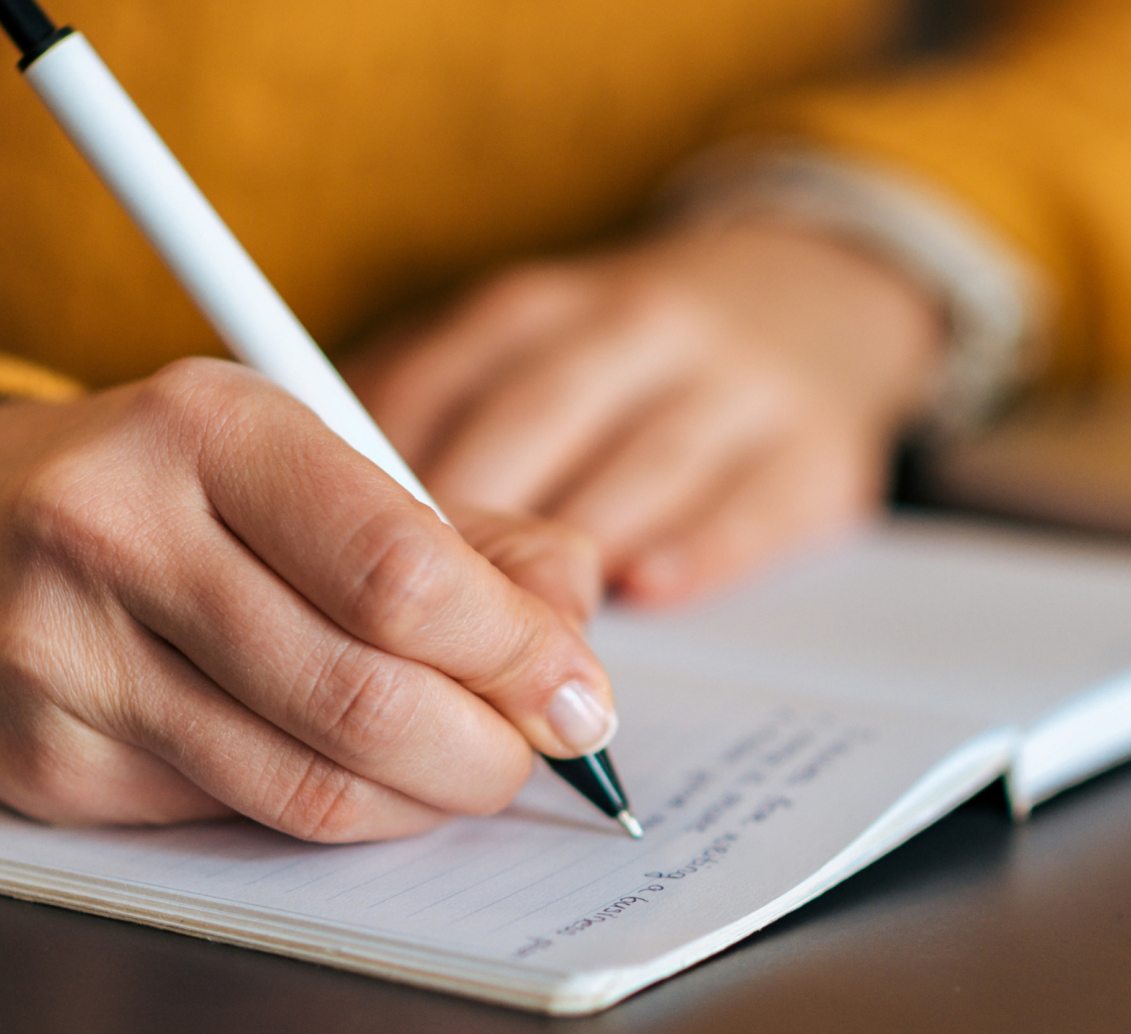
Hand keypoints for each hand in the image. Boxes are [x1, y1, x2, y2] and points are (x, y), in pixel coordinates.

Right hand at [0, 359, 614, 841]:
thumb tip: (571, 617)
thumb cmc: (162, 490)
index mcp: (210, 425)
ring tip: (461, 770)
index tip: (577, 692)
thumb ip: (457, 531)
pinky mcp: (46, 761)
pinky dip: (333, 813)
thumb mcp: (304, 460)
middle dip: (486, 748)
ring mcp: (69, 654)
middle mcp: (121, 529)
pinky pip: (239, 817)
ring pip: (307, 782)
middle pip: (364, 691)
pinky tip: (354, 776)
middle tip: (533, 752)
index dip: (515, 652)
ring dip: (422, 798)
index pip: (400, 569)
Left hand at [349, 219, 944, 604]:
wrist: (814, 298)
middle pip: (534, 423)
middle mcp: (634, 328)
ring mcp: (735, 384)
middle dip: (471, 528)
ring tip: (518, 639)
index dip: (384, 479)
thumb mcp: (526, 352)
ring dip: (573, 554)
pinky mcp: (815, 449)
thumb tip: (314, 520)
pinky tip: (647, 590)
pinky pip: (751, 503)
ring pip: (640, 464)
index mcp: (539, 308)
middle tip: (418, 625)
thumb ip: (432, 417)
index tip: (336, 560)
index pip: (441, 383)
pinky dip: (695, 549)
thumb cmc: (625, 362)